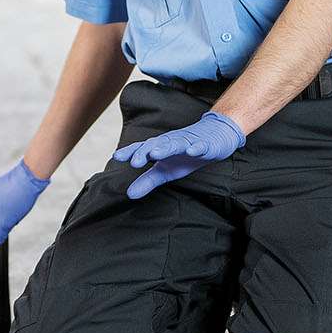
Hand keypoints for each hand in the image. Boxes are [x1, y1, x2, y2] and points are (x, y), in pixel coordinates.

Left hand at [114, 111, 244, 200]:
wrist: (214, 137)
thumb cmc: (185, 155)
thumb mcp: (165, 171)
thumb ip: (147, 181)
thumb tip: (129, 194)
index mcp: (159, 148)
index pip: (142, 149)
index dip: (130, 152)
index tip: (117, 157)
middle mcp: (170, 142)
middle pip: (156, 145)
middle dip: (144, 152)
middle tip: (134, 162)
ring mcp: (188, 142)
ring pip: (175, 144)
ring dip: (165, 148)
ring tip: (154, 154)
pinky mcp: (205, 145)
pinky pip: (200, 146)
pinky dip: (196, 148)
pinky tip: (191, 151)